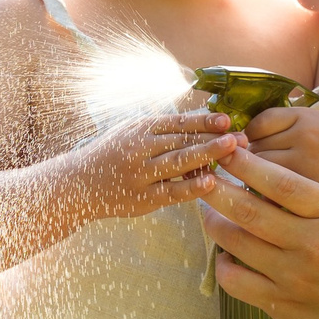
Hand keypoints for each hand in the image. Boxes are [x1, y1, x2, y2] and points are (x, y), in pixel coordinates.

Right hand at [53, 107, 241, 223]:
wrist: (77, 184)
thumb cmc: (112, 156)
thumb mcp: (131, 133)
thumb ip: (162, 129)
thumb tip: (203, 122)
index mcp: (139, 129)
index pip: (177, 122)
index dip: (203, 120)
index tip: (227, 119)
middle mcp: (139, 148)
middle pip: (181, 140)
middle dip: (213, 137)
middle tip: (240, 136)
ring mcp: (139, 174)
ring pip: (178, 162)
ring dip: (207, 154)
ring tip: (231, 149)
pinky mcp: (141, 198)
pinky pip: (170, 192)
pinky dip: (191, 187)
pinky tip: (210, 182)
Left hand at [199, 142, 318, 318]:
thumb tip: (288, 184)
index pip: (282, 182)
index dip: (249, 165)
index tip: (229, 152)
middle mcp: (313, 244)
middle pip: (248, 209)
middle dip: (217, 189)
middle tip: (202, 179)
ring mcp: (294, 277)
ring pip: (234, 242)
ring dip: (214, 224)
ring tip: (209, 214)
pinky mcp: (280, 306)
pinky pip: (234, 280)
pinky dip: (223, 265)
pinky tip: (226, 257)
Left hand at [241, 105, 318, 195]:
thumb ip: (294, 132)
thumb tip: (249, 139)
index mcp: (308, 116)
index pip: (260, 122)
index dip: (252, 139)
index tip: (254, 151)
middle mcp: (304, 134)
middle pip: (254, 147)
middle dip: (248, 163)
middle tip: (252, 175)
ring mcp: (304, 161)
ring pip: (257, 170)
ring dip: (252, 181)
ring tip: (261, 190)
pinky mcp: (306, 189)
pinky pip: (268, 191)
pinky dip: (264, 197)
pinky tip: (272, 203)